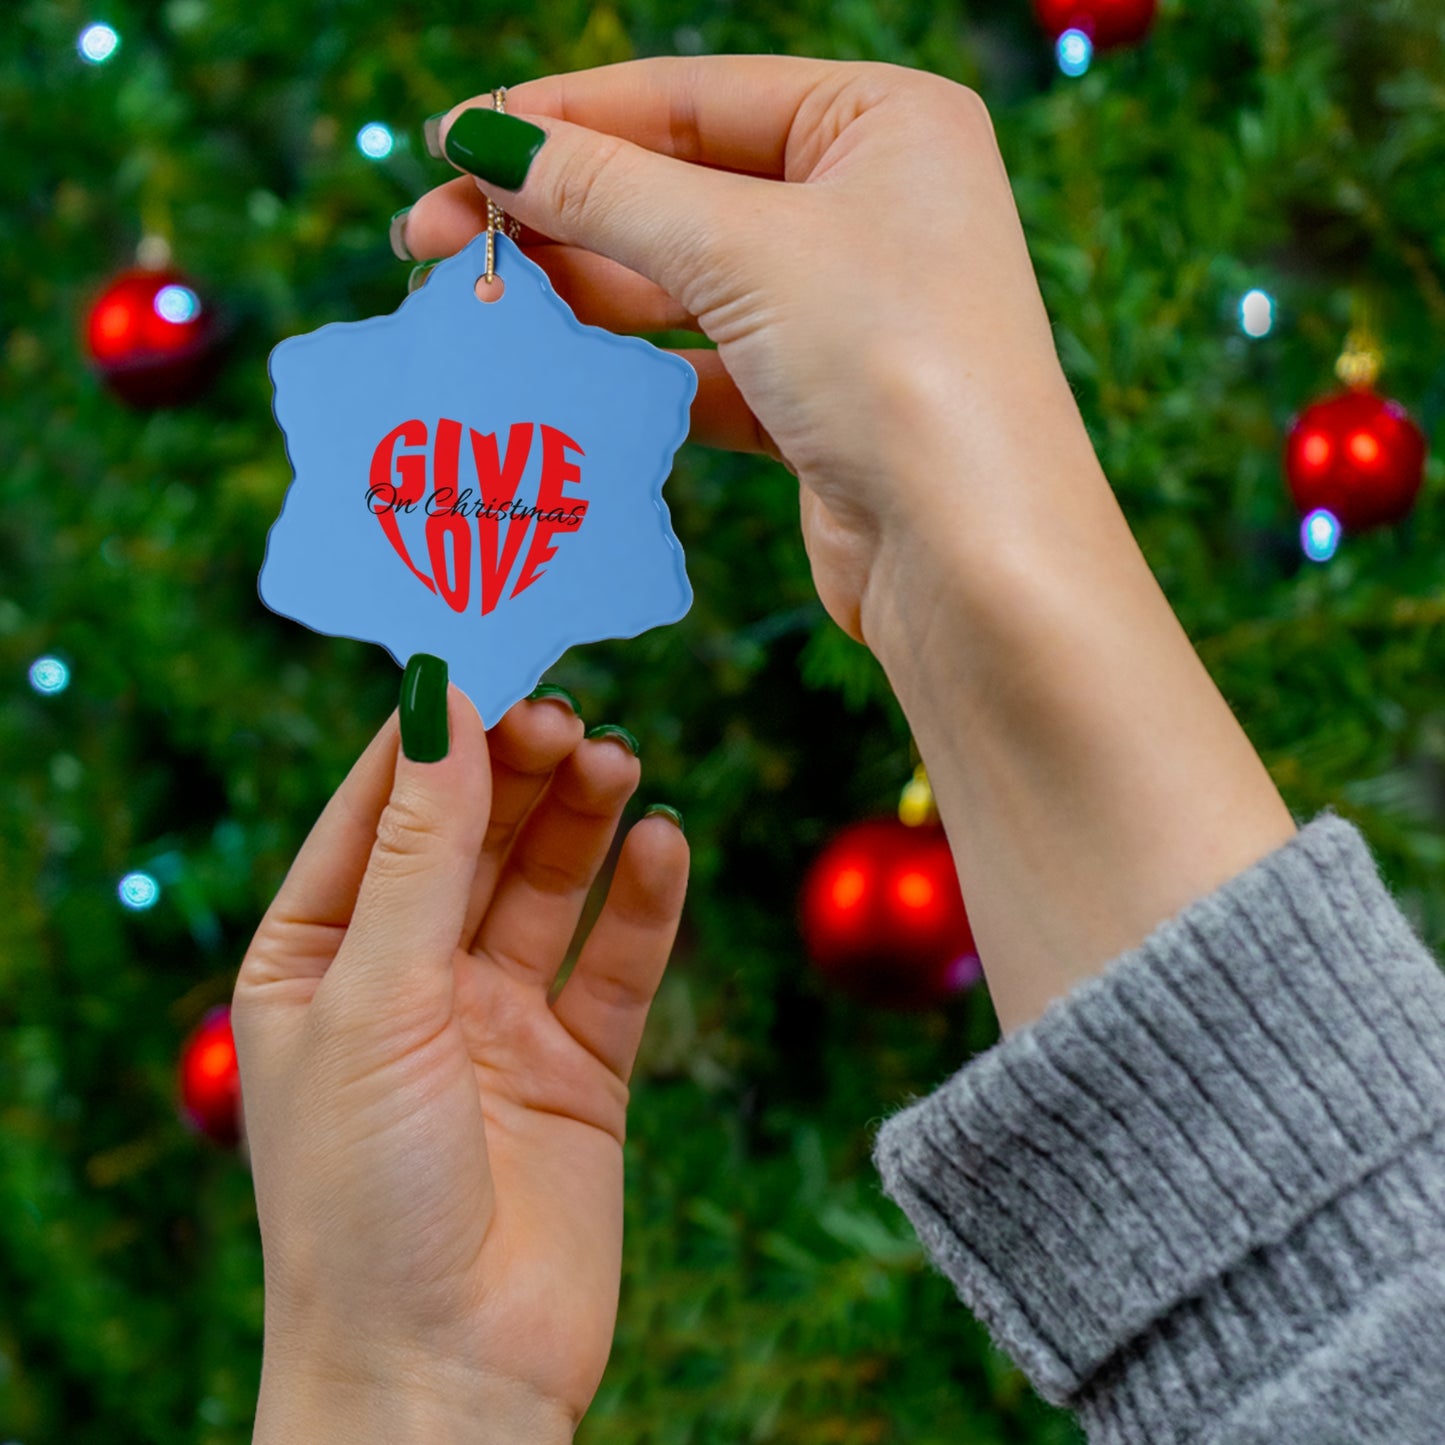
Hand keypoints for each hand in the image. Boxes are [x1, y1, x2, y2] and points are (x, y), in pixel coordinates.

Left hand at [233, 686, 687, 1440]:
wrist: (446, 1377)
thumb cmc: (363, 1198)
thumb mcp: (376, 1000)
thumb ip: (420, 851)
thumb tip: (441, 704)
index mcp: (319, 959)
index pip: (376, 811)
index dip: (431, 733)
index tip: (488, 654)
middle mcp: (408, 980)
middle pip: (472, 837)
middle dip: (518, 770)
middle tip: (570, 712)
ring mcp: (497, 1022)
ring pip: (548, 886)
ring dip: (583, 820)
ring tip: (619, 761)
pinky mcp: (579, 1068)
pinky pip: (617, 963)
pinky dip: (644, 902)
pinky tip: (664, 844)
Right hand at [404, 62, 1294, 1034]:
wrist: (975, 562)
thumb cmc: (897, 368)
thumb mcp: (743, 252)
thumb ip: (607, 191)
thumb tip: (486, 140)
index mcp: (882, 122)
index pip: (690, 96)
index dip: (562, 119)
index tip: (450, 142)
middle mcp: (870, 204)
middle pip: (678, 188)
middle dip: (554, 213)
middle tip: (430, 240)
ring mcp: (845, 308)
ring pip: (682, 282)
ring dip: (580, 292)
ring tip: (474, 306)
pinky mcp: (817, 401)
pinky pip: (701, 364)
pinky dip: (630, 369)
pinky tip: (553, 371)